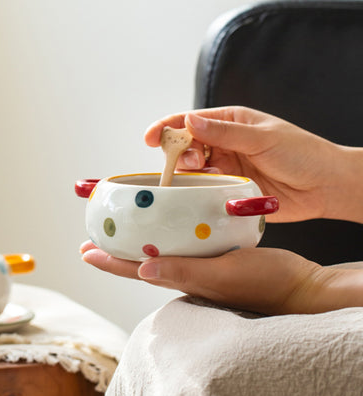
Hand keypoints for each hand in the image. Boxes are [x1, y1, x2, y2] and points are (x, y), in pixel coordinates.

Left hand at [80, 241, 362, 314]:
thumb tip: (142, 269)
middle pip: (142, 261)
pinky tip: (168, 223)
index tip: (86, 251)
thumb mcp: (222, 275)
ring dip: (139, 241)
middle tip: (96, 239)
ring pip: (160, 252)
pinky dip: (167, 234)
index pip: (136, 270)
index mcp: (184, 279)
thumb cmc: (264, 282)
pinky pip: (183, 244)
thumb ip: (185, 272)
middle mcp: (187, 273)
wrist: (296, 285)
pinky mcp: (214, 256)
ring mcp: (200, 266)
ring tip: (124, 228)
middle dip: (116, 251)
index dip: (109, 261)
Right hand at [145, 106, 362, 222]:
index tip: (150, 138)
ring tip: (199, 178)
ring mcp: (225, 169)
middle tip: (190, 164)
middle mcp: (224, 145)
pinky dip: (197, 192)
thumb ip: (225, 133)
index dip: (168, 128)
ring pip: (193, 171)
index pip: (192, 122)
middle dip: (180, 154)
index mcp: (231, 124)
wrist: (324, 187)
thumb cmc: (301, 153)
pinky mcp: (228, 191)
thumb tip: (189, 122)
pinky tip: (201, 194)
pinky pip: (204, 190)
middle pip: (187, 147)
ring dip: (188, 174)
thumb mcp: (262, 137)